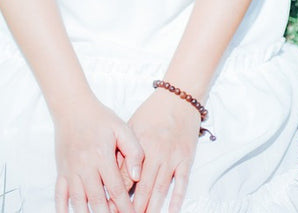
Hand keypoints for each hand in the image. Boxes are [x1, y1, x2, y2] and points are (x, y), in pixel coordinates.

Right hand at [54, 94, 143, 212]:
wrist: (72, 107)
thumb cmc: (100, 118)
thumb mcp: (122, 128)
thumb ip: (134, 151)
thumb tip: (136, 176)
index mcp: (102, 156)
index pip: (116, 190)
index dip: (125, 207)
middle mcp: (85, 166)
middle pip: (97, 201)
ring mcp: (71, 170)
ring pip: (78, 202)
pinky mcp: (61, 171)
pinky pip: (59, 195)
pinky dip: (62, 209)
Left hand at [124, 90, 200, 212]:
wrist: (179, 97)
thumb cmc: (153, 111)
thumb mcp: (132, 125)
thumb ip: (124, 150)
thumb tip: (113, 173)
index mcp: (139, 143)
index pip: (126, 175)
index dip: (118, 194)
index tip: (111, 207)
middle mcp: (156, 152)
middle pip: (142, 187)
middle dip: (134, 207)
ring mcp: (172, 157)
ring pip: (160, 189)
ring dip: (152, 208)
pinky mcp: (186, 159)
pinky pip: (181, 184)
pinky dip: (176, 200)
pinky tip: (171, 212)